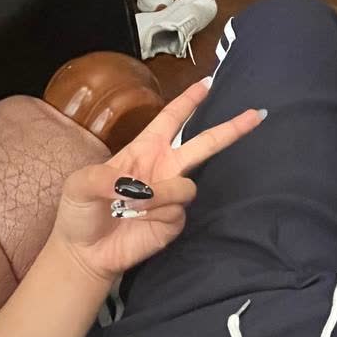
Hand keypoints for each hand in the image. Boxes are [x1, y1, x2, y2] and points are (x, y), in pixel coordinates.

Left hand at [49, 77, 263, 282]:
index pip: (171, 119)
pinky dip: (156, 214)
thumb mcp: (80, 184)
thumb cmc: (81, 212)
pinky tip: (137, 221)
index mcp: (143, 150)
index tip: (207, 84)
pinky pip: (177, 211)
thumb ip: (105, 177)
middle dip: (230, 129)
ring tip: (131, 205)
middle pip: (203, 144)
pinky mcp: (173, 221)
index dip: (188, 101)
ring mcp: (170, 195)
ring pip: (186, 187)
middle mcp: (163, 169)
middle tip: (256, 115)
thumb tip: (136, 185)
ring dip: (161, 194)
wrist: (85, 252)